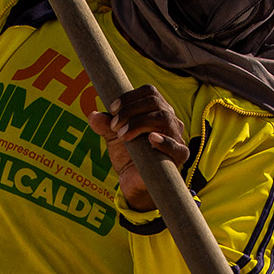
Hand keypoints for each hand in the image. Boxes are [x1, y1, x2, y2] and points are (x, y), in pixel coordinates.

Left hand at [87, 85, 188, 211]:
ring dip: (140, 123)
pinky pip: (177, 146)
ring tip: (123, 135)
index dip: (130, 97)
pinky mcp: (179, 156)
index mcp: (156, 110)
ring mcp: (176, 136)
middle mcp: (169, 119)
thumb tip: (93, 115)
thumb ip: (104, 125)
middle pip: (155, 102)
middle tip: (114, 126)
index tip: (111, 109)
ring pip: (164, 119)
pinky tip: (151, 139)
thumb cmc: (127, 155)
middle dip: (130, 110)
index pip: (149, 92)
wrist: (133, 182)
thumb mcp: (113, 137)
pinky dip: (164, 141)